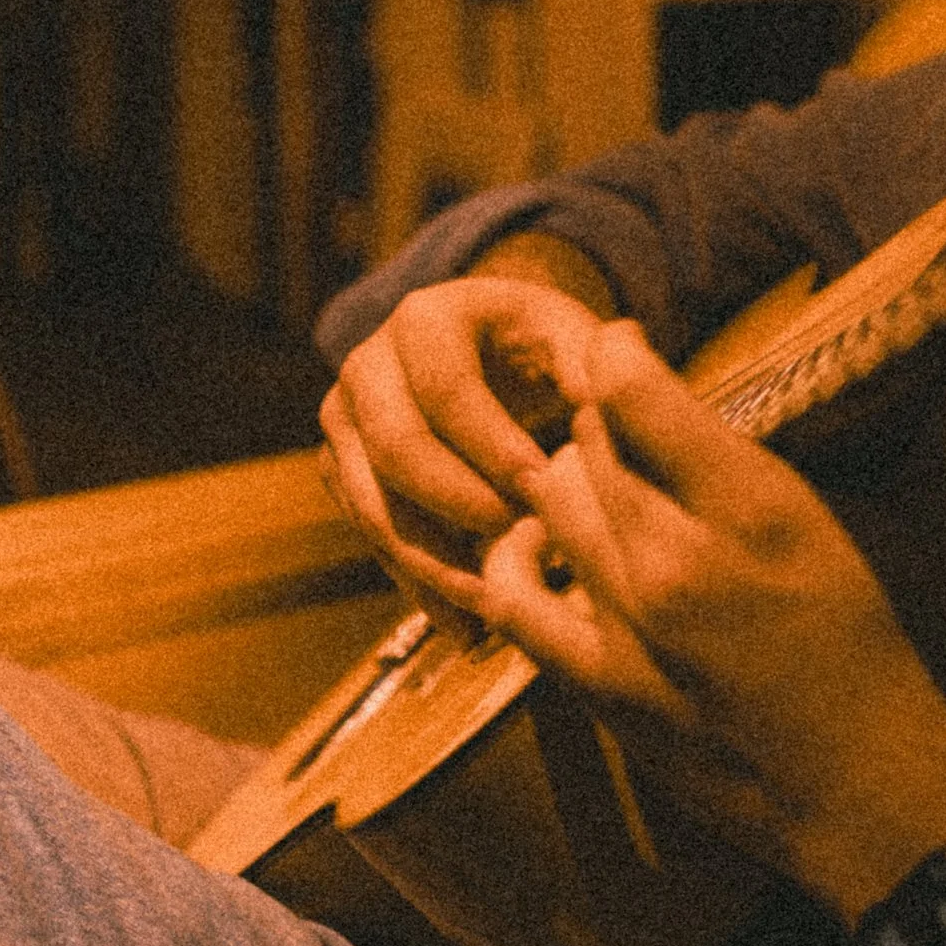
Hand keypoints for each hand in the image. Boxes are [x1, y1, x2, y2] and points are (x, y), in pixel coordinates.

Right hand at [320, 276, 628, 612]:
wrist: (490, 352)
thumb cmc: (543, 347)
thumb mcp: (572, 337)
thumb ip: (594, 367)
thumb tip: (604, 410)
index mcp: (426, 320)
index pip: (445, 388)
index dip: (490, 443)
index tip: (541, 486)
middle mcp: (368, 365)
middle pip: (395, 447)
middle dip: (457, 503)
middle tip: (519, 542)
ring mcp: (344, 420)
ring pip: (372, 502)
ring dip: (432, 559)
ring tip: (493, 604)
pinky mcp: (341, 469)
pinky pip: (369, 535)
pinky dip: (417, 582)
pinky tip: (466, 625)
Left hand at [479, 320, 945, 922]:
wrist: (891, 807)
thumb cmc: (923, 662)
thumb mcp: (931, 526)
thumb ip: (923, 428)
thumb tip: (937, 353)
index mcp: (755, 508)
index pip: (631, 391)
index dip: (616, 351)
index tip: (626, 344)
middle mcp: (674, 561)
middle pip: (581, 444)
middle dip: (597, 416)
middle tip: (625, 414)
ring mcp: (627, 632)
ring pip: (546, 511)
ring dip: (564, 481)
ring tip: (597, 478)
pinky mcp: (604, 692)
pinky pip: (519, 606)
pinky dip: (518, 564)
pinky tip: (538, 548)